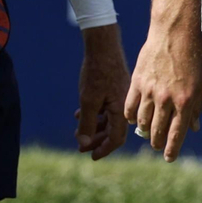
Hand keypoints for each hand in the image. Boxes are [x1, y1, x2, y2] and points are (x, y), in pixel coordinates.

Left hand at [74, 24, 129, 160]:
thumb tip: (83, 143)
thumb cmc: (97, 72)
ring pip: (108, 119)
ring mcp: (120, 96)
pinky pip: (106, 108)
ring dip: (93, 127)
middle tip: (80, 147)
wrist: (103, 45)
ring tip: (77, 132)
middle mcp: (124, 105)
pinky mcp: (114, 89)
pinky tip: (79, 115)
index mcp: (122, 110)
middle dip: (95, 140)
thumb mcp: (88, 100)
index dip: (103, 149)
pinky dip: (94, 114)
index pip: (116, 138)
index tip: (91, 156)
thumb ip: (87, 123)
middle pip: (112, 130)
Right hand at [124, 19, 201, 161]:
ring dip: (145, 131)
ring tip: (148, 131)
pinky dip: (131, 117)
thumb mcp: (201, 84)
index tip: (169, 158)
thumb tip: (193, 128)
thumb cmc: (193, 57)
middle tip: (157, 145)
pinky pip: (129, 107)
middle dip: (157, 143)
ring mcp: (150, 91)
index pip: (176, 134)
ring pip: (142, 122)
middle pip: (157, 132)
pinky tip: (134, 119)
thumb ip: (196, 107)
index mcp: (185, 102)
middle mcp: (167, 100)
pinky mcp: (137, 82)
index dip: (171, 150)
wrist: (175, 32)